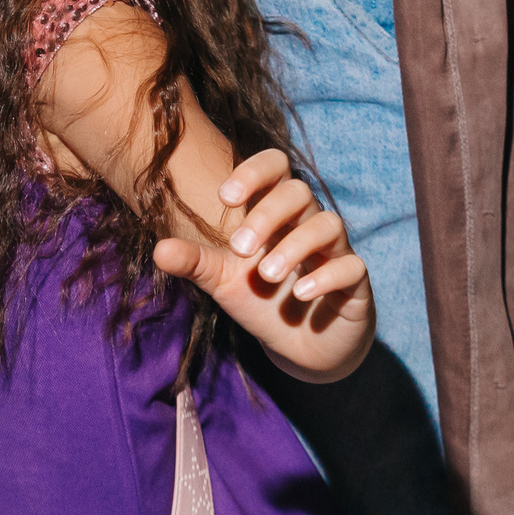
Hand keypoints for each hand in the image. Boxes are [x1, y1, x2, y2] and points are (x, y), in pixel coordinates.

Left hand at [152, 149, 374, 383]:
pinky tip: (300, 295)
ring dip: (295, 246)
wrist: (301, 347)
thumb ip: (195, 262)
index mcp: (276, 213)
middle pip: (299, 193)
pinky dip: (326, 276)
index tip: (224, 197)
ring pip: (329, 224)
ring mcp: (335, 251)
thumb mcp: (223, 281)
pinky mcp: (355, 283)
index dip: (253, 172)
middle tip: (240, 250)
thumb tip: (158, 250)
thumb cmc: (261, 300)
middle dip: (267, 216)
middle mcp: (307, 224)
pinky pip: (352, 266)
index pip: (275, 167)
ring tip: (266, 275)